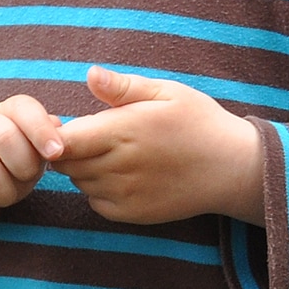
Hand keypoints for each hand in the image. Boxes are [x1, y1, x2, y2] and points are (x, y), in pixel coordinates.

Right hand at [0, 94, 63, 238]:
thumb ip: (47, 142)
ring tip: (4, 198)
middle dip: (23, 168)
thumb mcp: (27, 153)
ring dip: (4, 194)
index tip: (55, 154)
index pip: (22, 107)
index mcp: (3, 113)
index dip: (41, 129)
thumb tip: (63, 133)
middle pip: (4, 136)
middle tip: (24, 181)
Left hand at [55, 65, 261, 225]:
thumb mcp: (167, 92)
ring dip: (84, 169)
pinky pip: (96, 203)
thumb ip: (123, 86)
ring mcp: (126, 194)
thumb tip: (89, 74)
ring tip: (112, 153)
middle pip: (66, 164)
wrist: (233, 168)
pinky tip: (121, 175)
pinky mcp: (133, 214)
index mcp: (124, 131)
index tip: (66, 124)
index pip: (64, 141)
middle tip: (92, 136)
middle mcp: (120, 166)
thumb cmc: (199, 122)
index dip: (56, 133)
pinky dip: (98, 190)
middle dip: (69, 149)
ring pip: (79, 183)